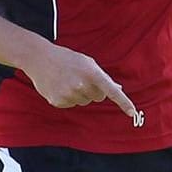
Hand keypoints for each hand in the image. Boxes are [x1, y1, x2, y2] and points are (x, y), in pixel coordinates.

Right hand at [22, 45, 141, 124]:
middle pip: (98, 98)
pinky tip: (60, 86)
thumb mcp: (87, 63)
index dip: (123, 102)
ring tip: (68, 80)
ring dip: (80, 94)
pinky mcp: (58, 102)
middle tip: (81, 78)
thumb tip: (118, 88)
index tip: (132, 113)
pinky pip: (71, 105)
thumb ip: (102, 76)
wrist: (39, 58)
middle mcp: (82, 85)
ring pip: (84, 102)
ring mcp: (69, 94)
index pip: (112, 91)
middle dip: (94, 90)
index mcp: (91, 73)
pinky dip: (68, 98)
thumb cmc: (67, 59)